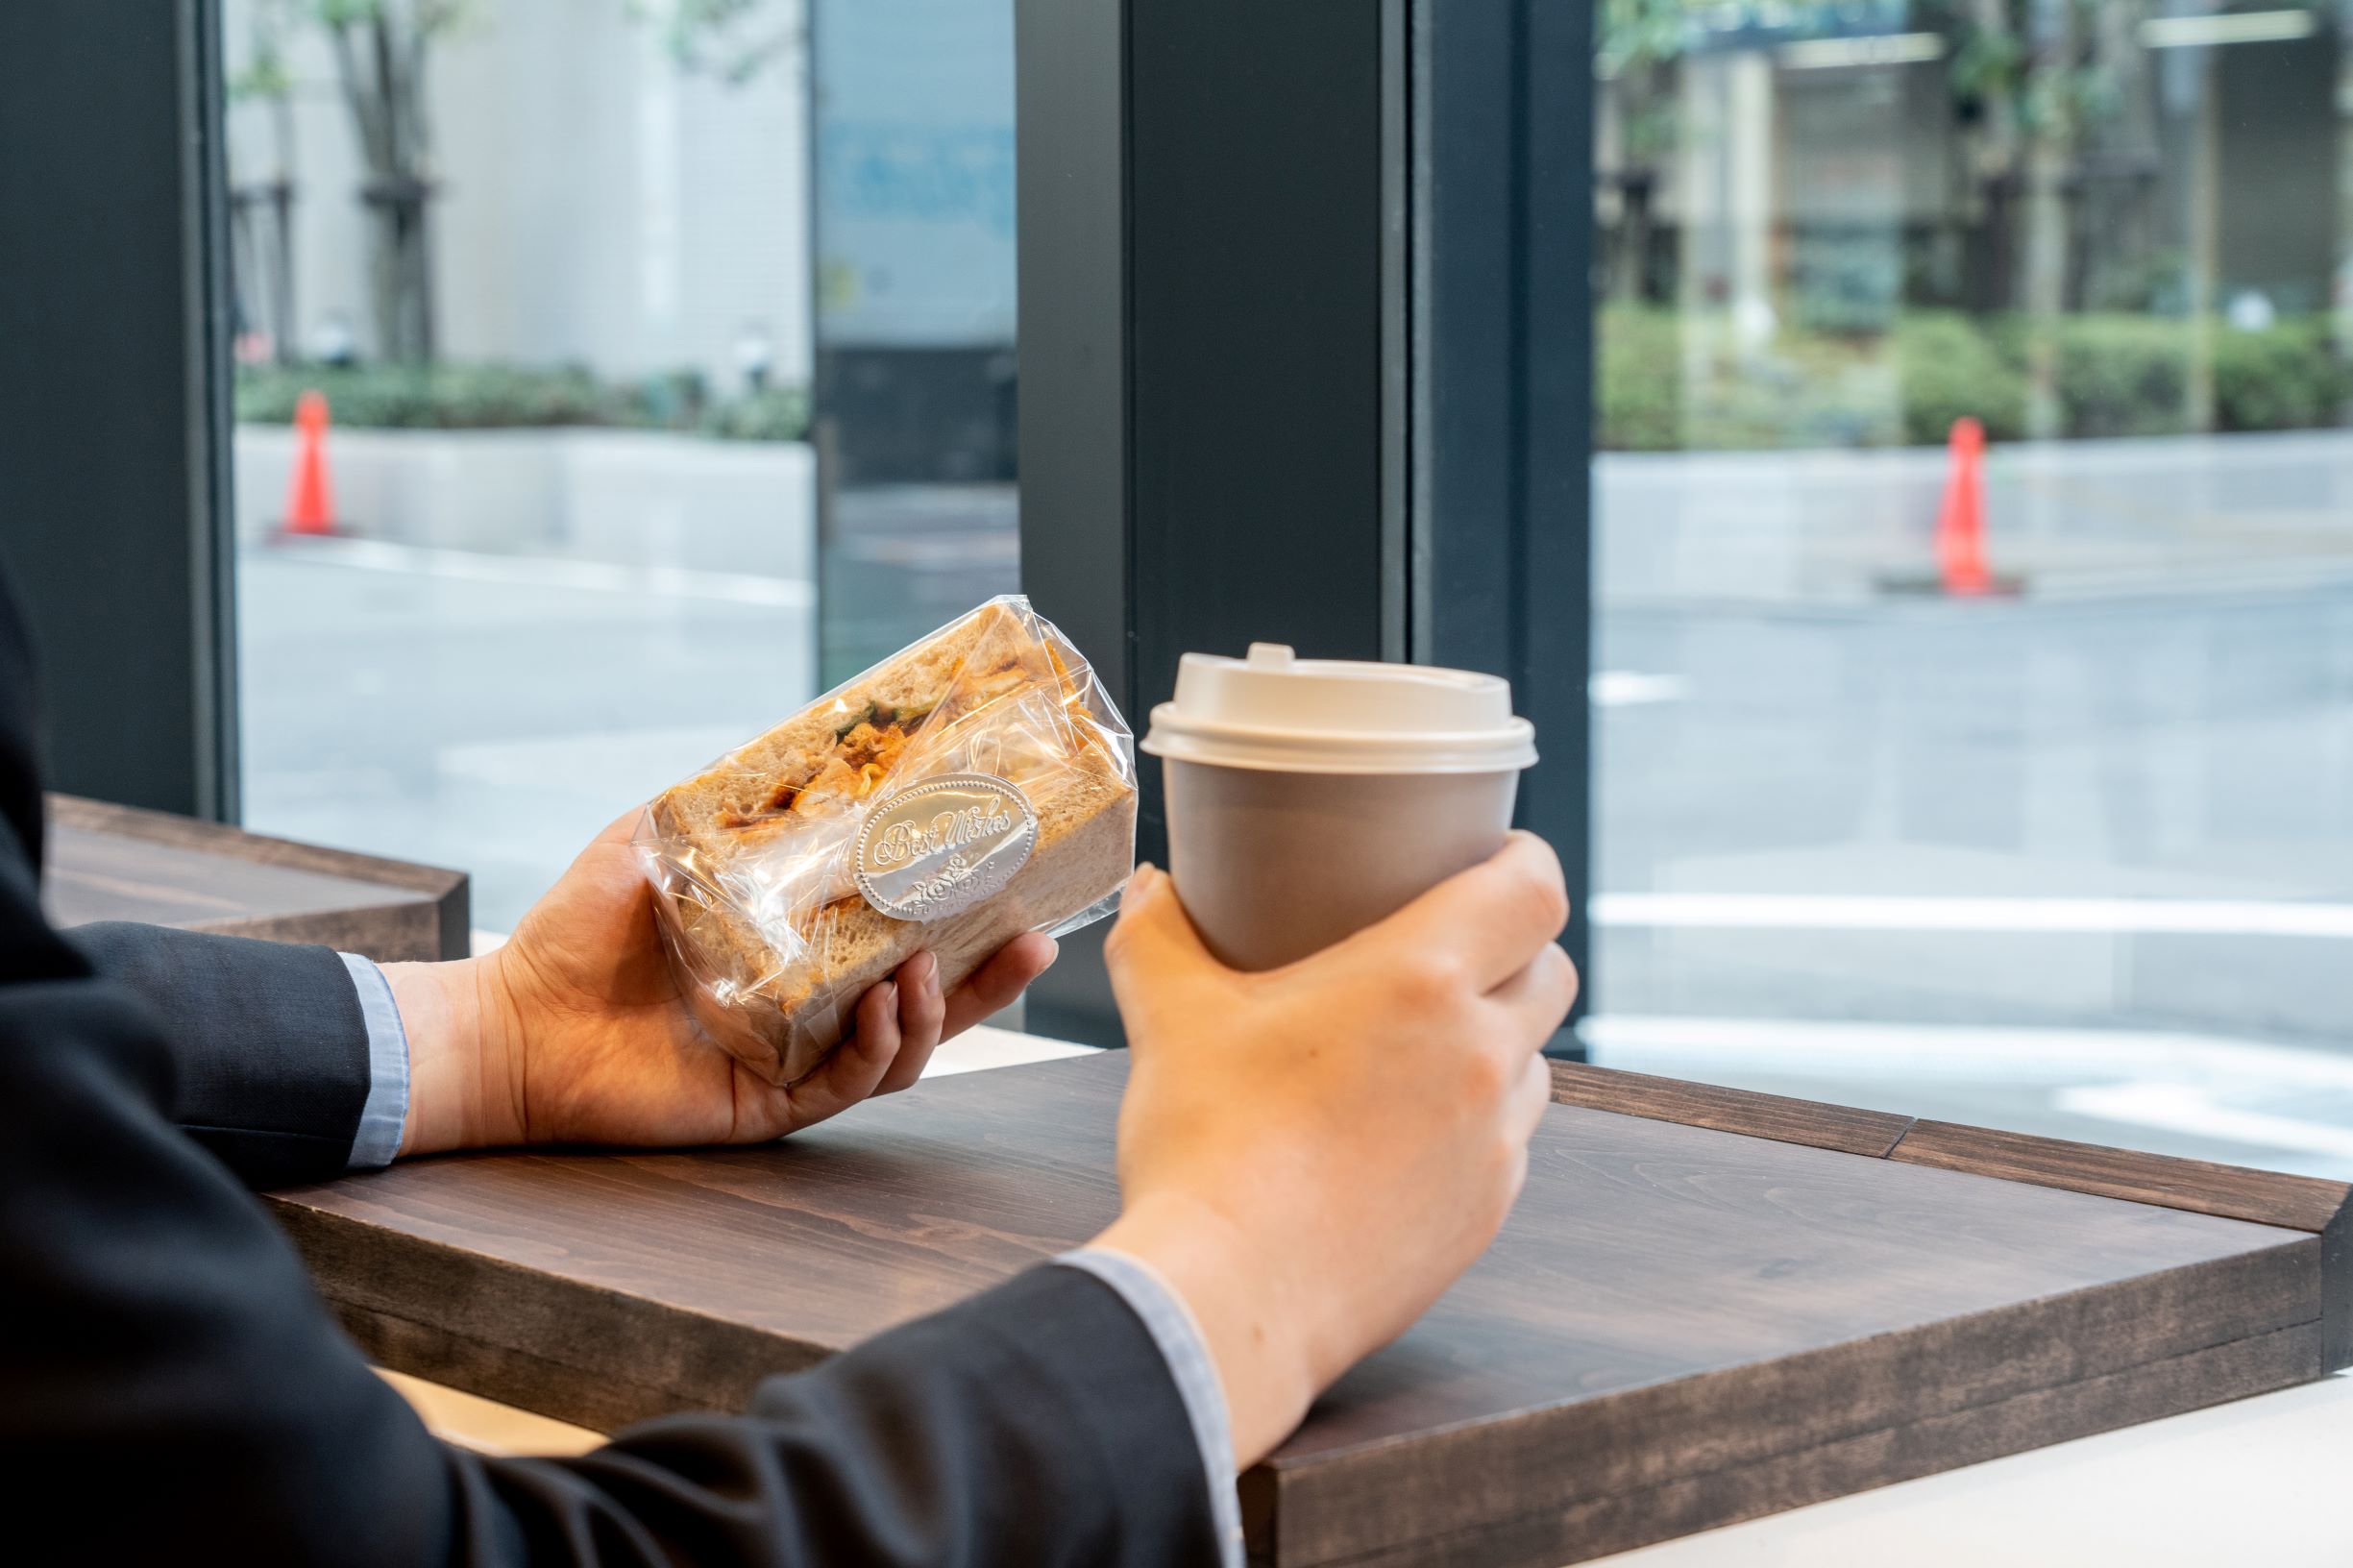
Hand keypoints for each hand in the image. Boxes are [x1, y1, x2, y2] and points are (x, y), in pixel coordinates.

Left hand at [384, 809, 1058, 1155]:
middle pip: (929, 1001)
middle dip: (991, 979)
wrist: (512, 1020)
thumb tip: (793, 746)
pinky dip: (877, 1049)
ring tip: (927, 973)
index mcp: (796, 954)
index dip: (959, 915)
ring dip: (935, 1014)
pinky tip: (884, 1009)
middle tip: (1039, 941)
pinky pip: (847, 1086)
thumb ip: (720, 804)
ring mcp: (793, 1061)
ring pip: (902, 1051)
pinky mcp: (766, 1106)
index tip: (1010, 877)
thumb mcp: (654, 843)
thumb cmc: (575, 934)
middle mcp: (807, 1011)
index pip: (897, 935)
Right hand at [1090, 833, 1574, 1466]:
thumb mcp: (1171, 1017)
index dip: (1527, 861)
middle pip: (1552, 971)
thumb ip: (1158, 935)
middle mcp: (1481, 1054)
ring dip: (1498, 1041)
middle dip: (1516, 949)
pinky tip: (1404, 1133)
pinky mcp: (1486, 1212)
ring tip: (1424, 1045)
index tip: (1497, 855)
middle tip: (1453, 946)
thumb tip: (1149, 886)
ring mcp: (1494, 1141)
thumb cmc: (1208, 1146)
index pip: (1534, 891)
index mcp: (1422, 981)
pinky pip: (1506, 1143)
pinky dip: (1474, 1123)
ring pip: (1534, 1062)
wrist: (1230, 1292)